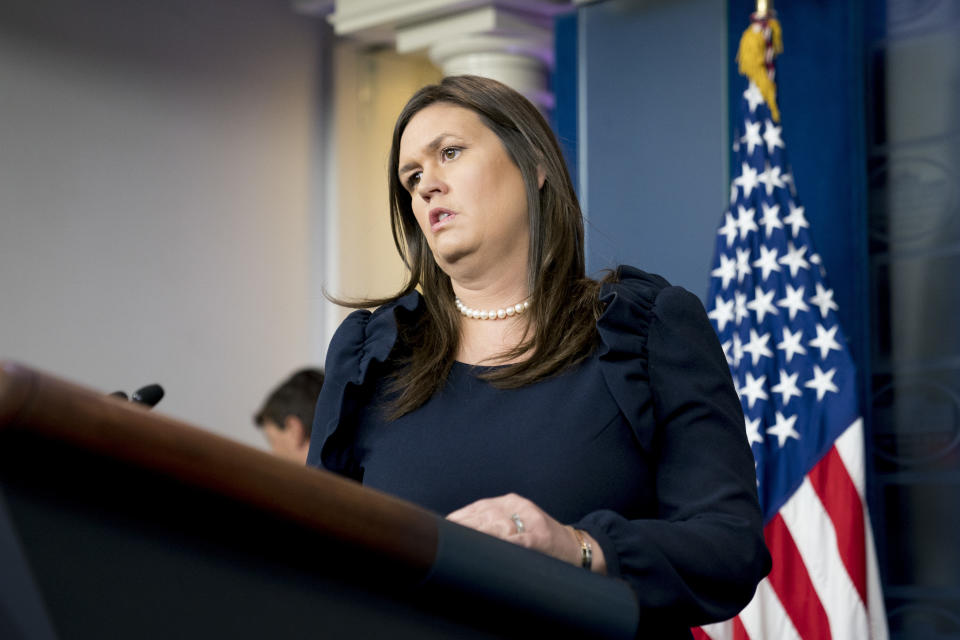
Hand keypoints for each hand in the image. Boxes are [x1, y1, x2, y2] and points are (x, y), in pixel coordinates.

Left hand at [446, 493, 604, 572]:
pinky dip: (504, 543)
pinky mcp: (540, 537)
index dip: (458, 520)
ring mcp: (530, 520)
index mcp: (509, 502)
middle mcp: (518, 506)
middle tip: (444, 544)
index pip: (477, 508)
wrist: (575, 549)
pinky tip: (493, 547)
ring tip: (460, 548)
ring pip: (496, 526)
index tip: (441, 531)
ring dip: (477, 537)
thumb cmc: (539, 542)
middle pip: (482, 516)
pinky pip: (518, 539)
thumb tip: (456, 534)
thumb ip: (491, 525)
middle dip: (462, 530)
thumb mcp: (516, 525)